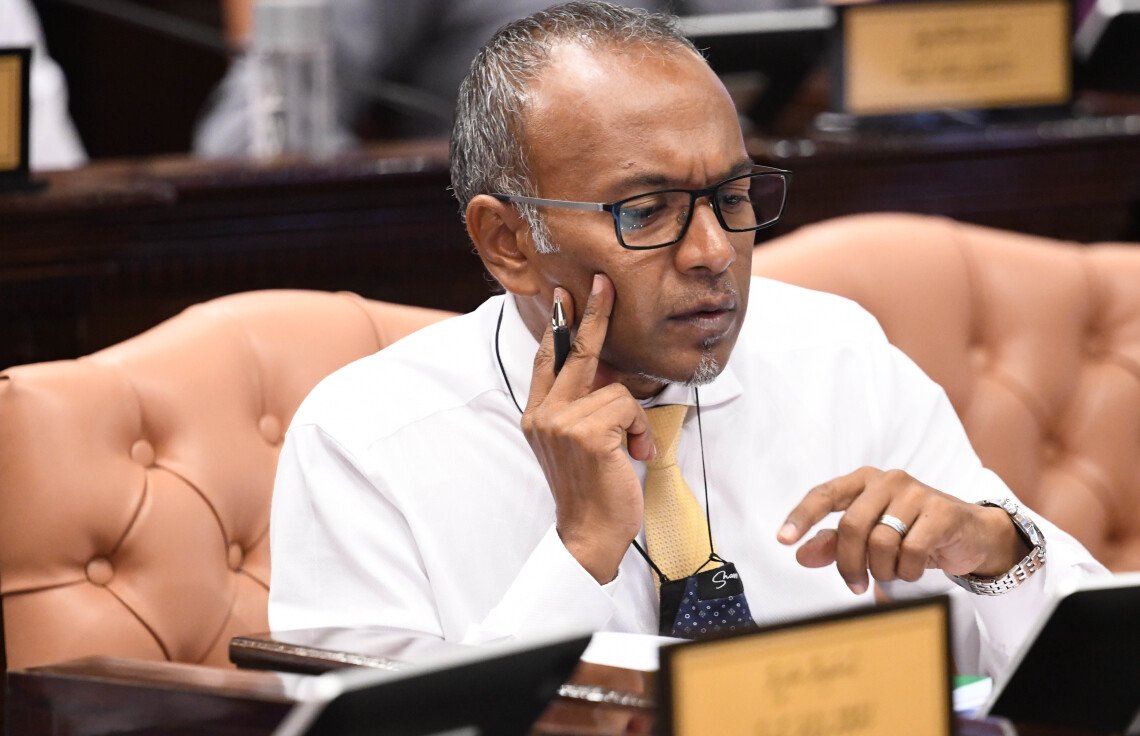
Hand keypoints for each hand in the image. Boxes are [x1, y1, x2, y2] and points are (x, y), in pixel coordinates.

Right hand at [521, 274, 655, 583]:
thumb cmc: (590, 492)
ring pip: (616, 389)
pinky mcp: (587, 431)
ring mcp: (562, 421)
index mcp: (538, 416)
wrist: (587, 535)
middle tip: (604, 283)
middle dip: (593, 314)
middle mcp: (544, 414)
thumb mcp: (578, 445)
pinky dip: (640, 432)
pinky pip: (629, 408)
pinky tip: (632, 456)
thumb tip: (607, 374)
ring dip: (634, 422)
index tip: (563, 296)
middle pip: (573, 351)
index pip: (546, 361)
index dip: (556, 326)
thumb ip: (582, 410)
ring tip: (629, 452)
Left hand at [776, 467, 1028, 593]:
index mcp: (863, 481)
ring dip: (883, 569)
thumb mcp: (870, 538)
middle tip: (855, 586)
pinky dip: (907, 570)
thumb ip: (834, 544)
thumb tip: (800, 553)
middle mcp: (887, 480)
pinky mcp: (941, 511)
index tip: (783, 539)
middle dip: (849, 564)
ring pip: (881, 541)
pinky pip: (910, 550)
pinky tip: (912, 568)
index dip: (802, 517)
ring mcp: (916, 493)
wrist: (970, 535)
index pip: (824, 494)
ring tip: (892, 571)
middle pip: (851, 526)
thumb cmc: (912, 533)